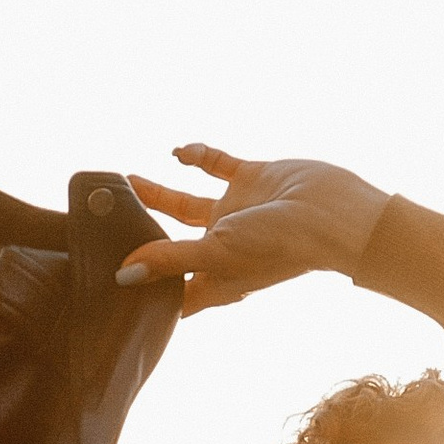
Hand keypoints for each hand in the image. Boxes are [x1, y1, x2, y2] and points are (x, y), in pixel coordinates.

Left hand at [118, 144, 391, 312]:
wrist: (337, 214)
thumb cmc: (282, 246)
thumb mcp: (217, 253)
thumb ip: (169, 261)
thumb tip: (123, 276)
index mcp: (216, 277)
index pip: (171, 292)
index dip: (143, 292)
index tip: (109, 287)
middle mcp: (224, 248)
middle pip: (170, 245)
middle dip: (140, 236)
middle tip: (106, 225)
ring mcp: (238, 213)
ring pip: (186, 203)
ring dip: (158, 192)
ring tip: (127, 182)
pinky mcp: (252, 180)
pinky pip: (217, 165)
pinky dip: (197, 156)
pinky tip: (177, 152)